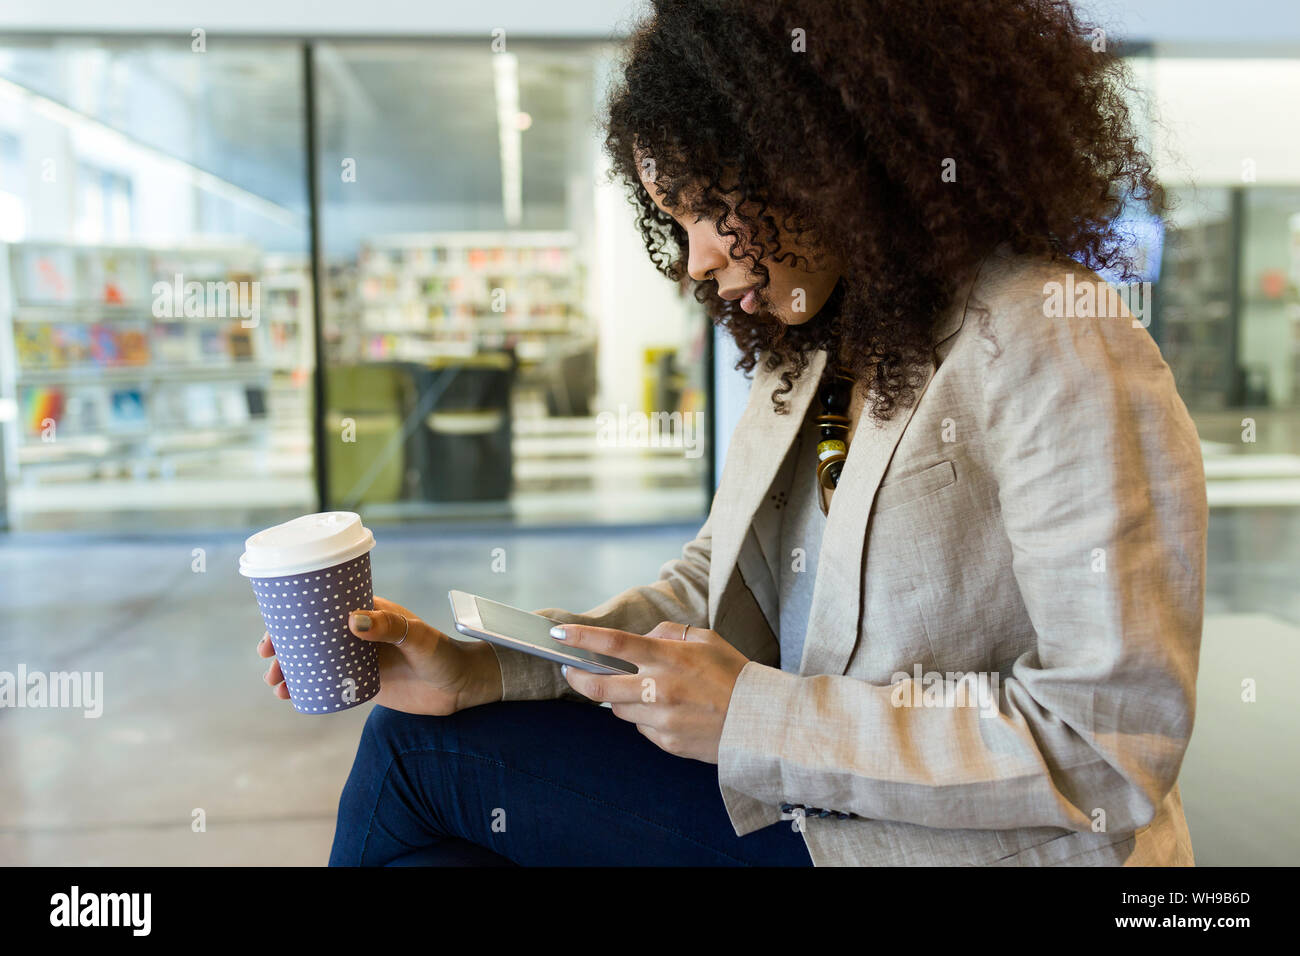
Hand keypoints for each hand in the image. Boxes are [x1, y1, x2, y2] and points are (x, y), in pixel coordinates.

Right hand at [256, 595, 501, 715]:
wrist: (461, 688)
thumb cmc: (443, 654)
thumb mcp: (417, 637)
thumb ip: (390, 627)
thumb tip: (351, 620)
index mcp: (369, 611)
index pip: (324, 608)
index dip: (293, 618)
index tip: (273, 633)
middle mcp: (359, 633)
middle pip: (312, 636)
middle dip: (285, 648)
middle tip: (270, 665)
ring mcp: (359, 658)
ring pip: (316, 661)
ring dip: (292, 671)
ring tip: (278, 687)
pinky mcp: (363, 683)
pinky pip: (329, 683)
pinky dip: (308, 689)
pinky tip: (293, 697)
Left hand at [555, 621, 749, 763]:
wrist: (761, 721)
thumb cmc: (735, 674)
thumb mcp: (706, 639)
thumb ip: (669, 634)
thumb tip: (643, 639)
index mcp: (668, 658)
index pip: (613, 644)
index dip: (581, 638)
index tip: (559, 635)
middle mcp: (659, 689)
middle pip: (598, 687)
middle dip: (576, 677)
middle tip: (570, 670)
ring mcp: (661, 719)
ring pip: (617, 709)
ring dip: (618, 697)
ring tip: (639, 689)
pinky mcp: (666, 742)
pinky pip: (641, 727)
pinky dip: (644, 716)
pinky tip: (666, 710)